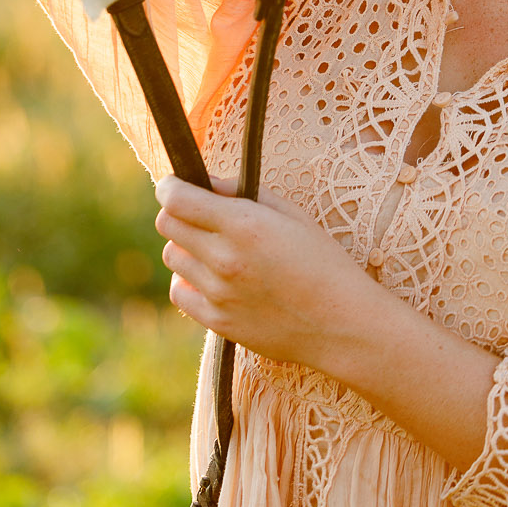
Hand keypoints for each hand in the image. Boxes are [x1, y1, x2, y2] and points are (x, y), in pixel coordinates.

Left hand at [154, 173, 381, 372]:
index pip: (177, 199)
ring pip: (171, 257)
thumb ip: (245, 192)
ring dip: (185, 246)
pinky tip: (211, 277)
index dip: (170, 187)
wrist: (341, 324)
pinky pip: (179, 292)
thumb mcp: (293, 214)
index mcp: (245, 225)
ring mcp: (218, 293)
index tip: (175, 185)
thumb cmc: (323, 262)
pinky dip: (188, 280)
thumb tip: (207, 183)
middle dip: (177, 212)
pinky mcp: (217, 322)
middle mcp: (224, 258)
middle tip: (198, 214)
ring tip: (213, 248)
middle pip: (166, 225)